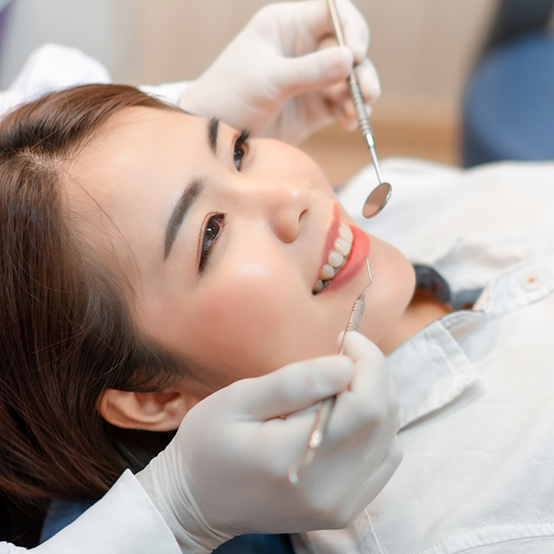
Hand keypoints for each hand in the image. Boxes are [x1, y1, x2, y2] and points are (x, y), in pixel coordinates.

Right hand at [137, 332, 400, 552]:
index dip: (368, 362)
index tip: (345, 339)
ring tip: (340, 384)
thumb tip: (345, 365)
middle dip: (373, 373)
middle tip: (343, 353)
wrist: (198, 502)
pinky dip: (375, 428)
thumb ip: (293, 384)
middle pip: (384, 419)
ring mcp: (340, 505)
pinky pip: (383, 459)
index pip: (367, 406)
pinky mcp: (345, 510)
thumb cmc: (208, 444)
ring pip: (390, 437)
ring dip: (375, 398)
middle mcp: (328, 489)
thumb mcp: (238, 400)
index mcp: (295, 458)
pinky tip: (345, 415)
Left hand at [181, 0, 380, 144]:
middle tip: (368, 92)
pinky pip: (342, 106)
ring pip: (349, 80)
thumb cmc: (230, 96)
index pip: (333, 13)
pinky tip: (350, 123)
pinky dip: (350, 113)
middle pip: (348, 49)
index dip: (351, 29)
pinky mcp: (313, 108)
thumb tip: (351, 59)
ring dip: (359, 95)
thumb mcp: (268, 80)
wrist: (216, 135)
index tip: (356, 54)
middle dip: (361, 70)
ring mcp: (310, 80)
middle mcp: (303, 49)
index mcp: (288, 27)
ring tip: (358, 112)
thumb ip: (309, 70)